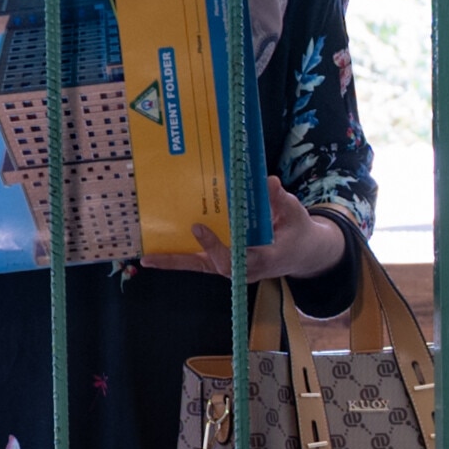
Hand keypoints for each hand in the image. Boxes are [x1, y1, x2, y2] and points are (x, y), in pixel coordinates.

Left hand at [154, 180, 347, 283]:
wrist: (301, 252)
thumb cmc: (298, 232)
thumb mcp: (295, 214)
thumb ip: (281, 200)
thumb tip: (268, 180)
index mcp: (265, 258)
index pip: (237, 259)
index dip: (217, 247)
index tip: (199, 227)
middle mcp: (245, 268)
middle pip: (213, 267)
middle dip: (184, 260)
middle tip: (155, 254)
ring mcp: (233, 267)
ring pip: (201, 267)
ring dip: (175, 262)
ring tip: (147, 257)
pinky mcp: (224, 262)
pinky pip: (200, 262)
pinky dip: (178, 259)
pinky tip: (155, 255)